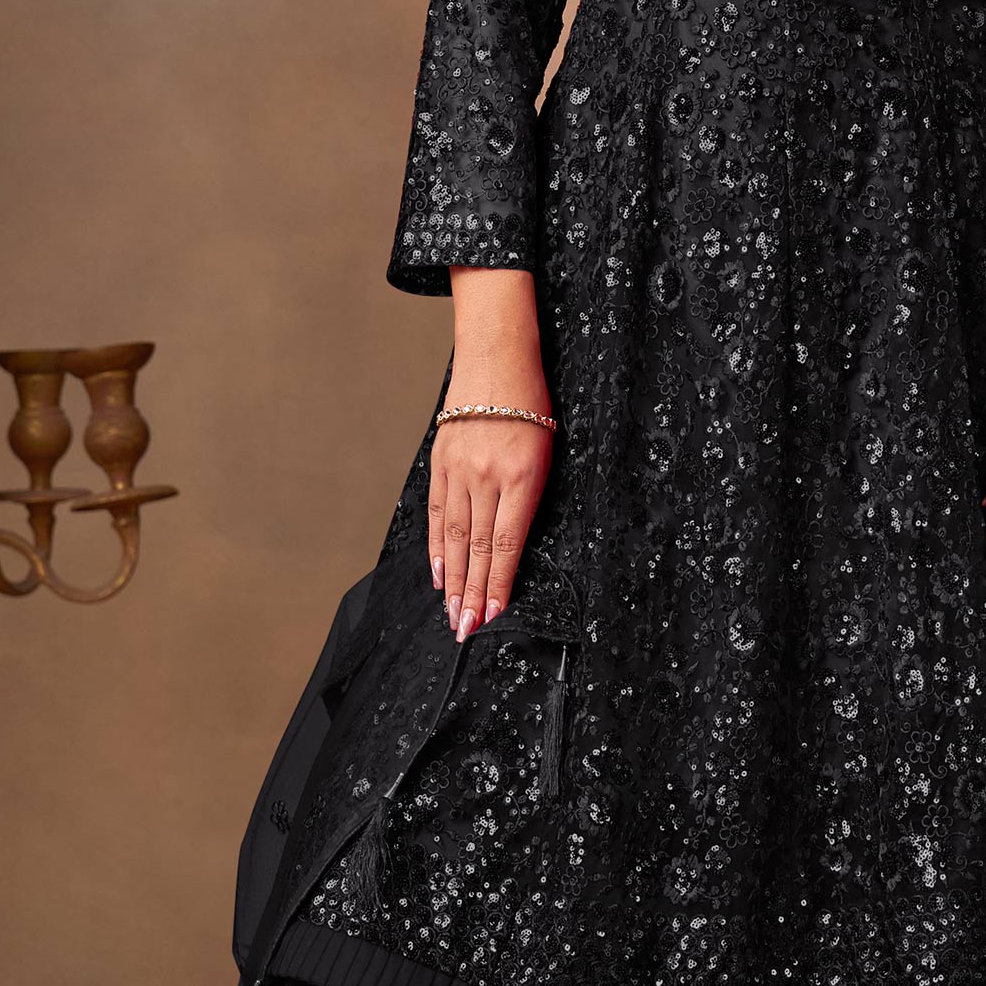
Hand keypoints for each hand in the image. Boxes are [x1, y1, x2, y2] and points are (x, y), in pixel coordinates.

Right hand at [430, 267, 553, 638]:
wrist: (498, 354)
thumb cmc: (534, 402)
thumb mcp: (549, 448)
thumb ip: (531, 496)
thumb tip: (514, 545)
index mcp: (524, 475)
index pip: (507, 543)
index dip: (499, 583)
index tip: (493, 614)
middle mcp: (488, 476)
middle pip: (477, 547)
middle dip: (473, 594)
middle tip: (465, 630)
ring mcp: (460, 468)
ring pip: (454, 536)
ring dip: (453, 580)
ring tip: (451, 613)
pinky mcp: (441, 459)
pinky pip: (436, 511)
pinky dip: (436, 546)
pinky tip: (437, 573)